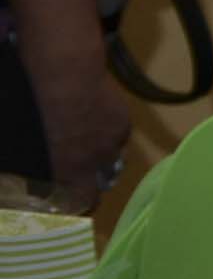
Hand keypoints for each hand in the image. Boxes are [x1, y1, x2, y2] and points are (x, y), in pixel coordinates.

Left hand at [21, 49, 128, 205]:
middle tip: (75, 169)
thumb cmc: (34, 108)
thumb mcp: (23, 143)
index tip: (70, 202)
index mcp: (71, 170)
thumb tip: (35, 177)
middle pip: (102, 182)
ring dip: (101, 154)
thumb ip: (33, 165)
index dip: (78, 204)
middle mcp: (98, 160)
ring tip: (85, 140)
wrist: (66, 73)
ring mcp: (114, 139)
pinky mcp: (123, 119)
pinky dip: (107, 131)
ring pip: (112, 156)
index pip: (84, 202)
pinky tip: (94, 116)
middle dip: (90, 180)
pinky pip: (117, 134)